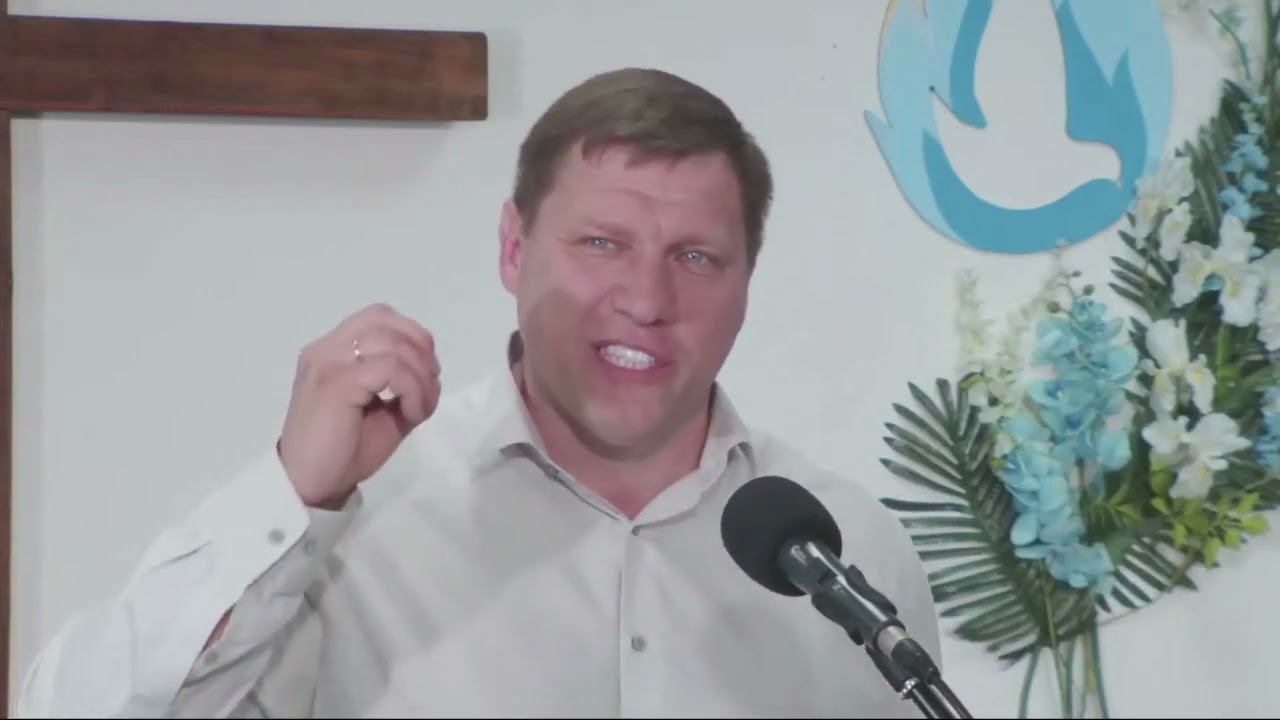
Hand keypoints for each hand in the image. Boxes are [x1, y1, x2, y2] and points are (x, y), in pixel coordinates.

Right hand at [277, 303, 440, 507]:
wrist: (309, 485)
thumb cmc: (343, 453)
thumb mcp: (384, 412)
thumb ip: (403, 385)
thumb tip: (432, 375)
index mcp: (333, 351)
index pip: (379, 317)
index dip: (413, 335)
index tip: (427, 371)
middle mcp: (326, 349)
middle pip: (387, 320)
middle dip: (421, 351)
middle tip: (429, 388)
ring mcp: (328, 362)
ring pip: (392, 343)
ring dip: (420, 374)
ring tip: (419, 408)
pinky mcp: (336, 383)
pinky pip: (389, 368)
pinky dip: (412, 388)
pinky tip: (411, 414)